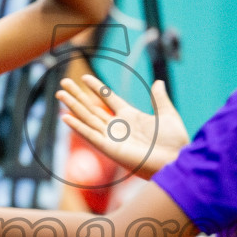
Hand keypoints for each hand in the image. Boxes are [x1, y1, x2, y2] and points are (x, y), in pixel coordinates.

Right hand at [57, 76, 188, 179]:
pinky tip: (66, 117)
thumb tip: (158, 82)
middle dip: (78, 96)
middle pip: (93, 108)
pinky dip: (78, 127)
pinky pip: (91, 136)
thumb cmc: (174, 142)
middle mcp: (118, 127)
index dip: (97, 88)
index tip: (85, 77)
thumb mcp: (167, 114)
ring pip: (88, 119)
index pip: (108, 98)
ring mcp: (112, 138)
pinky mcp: (110, 149)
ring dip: (73, 107)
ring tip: (59, 94)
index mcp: (131, 117)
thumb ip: (159, 99)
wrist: (177, 160)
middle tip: (63, 83)